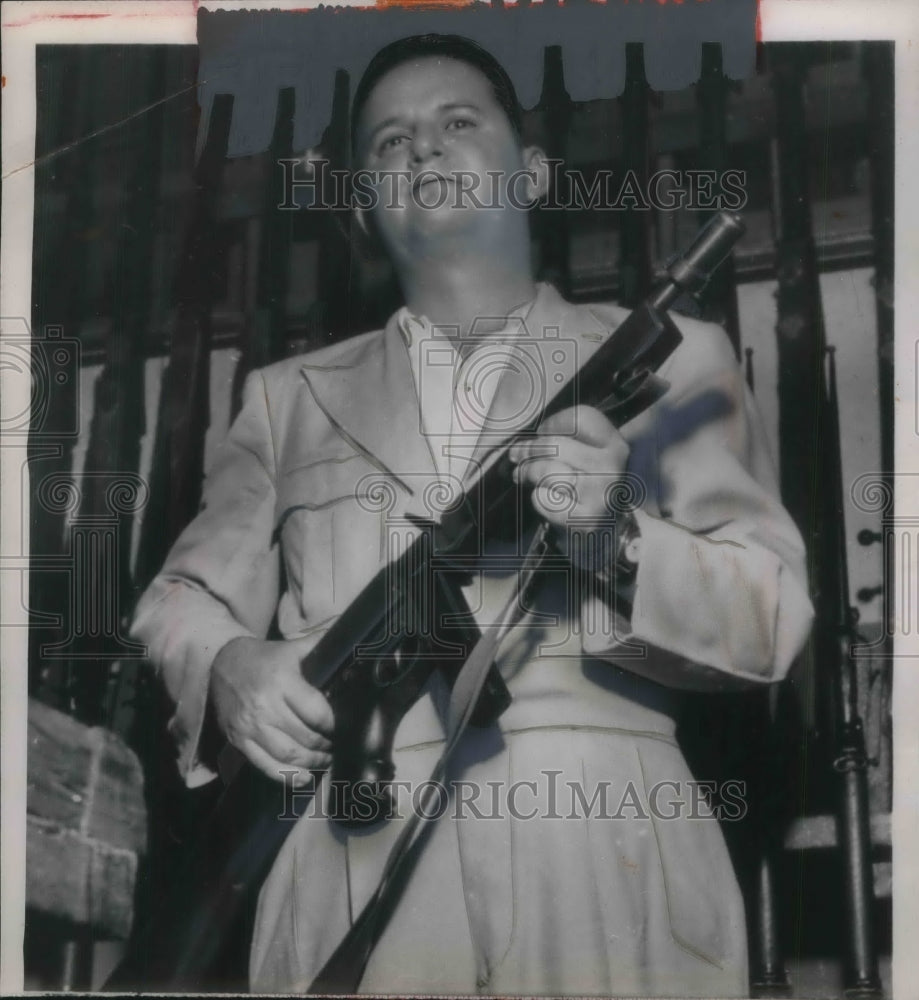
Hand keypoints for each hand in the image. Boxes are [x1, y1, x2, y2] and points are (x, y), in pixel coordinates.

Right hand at [210, 636, 334, 785]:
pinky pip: (265, 765)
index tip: (342, 726)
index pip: (316, 712)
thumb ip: (321, 644)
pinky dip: (287, 777)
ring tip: (324, 759)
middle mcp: (265, 705)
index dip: (333, 724)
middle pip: (305, 737)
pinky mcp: (238, 740)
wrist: (220, 664)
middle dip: (326, 746)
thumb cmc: (264, 658)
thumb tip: (352, 639)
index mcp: (282, 681)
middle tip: (336, 745)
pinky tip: (303, 777)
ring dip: (312, 762)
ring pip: (288, 755)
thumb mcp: (293, 648)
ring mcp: (250, 725)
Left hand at [508, 406, 630, 560]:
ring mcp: (600, 494)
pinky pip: (545, 499)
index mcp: (615, 445)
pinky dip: (537, 498)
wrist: (605, 534)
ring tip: (522, 476)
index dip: (554, 422)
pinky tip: (543, 499)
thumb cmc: (587, 488)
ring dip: (528, 472)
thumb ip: (563, 442)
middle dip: (528, 449)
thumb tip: (520, 446)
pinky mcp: (585, 520)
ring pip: (548, 471)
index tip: (542, 432)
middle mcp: (612, 467)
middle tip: (516, 456)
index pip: (582, 417)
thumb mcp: (587, 458)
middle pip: (556, 444)